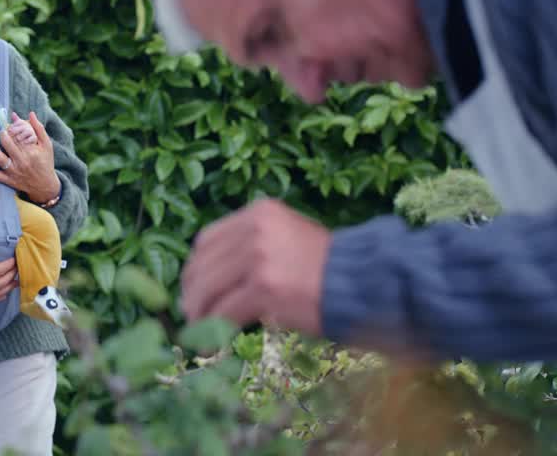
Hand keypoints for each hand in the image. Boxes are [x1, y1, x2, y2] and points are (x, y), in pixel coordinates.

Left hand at [0, 111, 59, 202]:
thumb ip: (38, 128)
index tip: (7, 124)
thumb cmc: (46, 163)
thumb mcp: (46, 145)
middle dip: (2, 135)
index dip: (11, 128)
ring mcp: (15, 171)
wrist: (46, 186)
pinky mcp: (10, 180)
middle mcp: (22, 161)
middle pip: (8, 145)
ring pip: (0, 159)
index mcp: (32, 151)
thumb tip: (30, 113)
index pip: (19, 136)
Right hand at [0, 255, 17, 310]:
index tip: (15, 260)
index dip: (9, 264)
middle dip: (12, 274)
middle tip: (18, 268)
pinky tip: (3, 294)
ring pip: (0, 293)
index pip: (0, 270)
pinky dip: (0, 297)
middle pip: (3, 282)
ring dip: (9, 287)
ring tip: (16, 281)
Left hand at [180, 198, 331, 335]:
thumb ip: (252, 246)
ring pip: (207, 289)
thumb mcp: (287, 238)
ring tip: (199, 332)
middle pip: (202, 264)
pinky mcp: (264, 287)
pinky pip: (223, 311)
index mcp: (259, 212)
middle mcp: (255, 228)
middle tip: (191, 316)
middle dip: (192, 294)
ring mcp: (259, 257)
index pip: (207, 239)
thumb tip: (211, 276)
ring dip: (198, 314)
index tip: (192, 289)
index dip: (195, 268)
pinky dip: (212, 331)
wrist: (364, 283)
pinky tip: (212, 344)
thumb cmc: (329, 269)